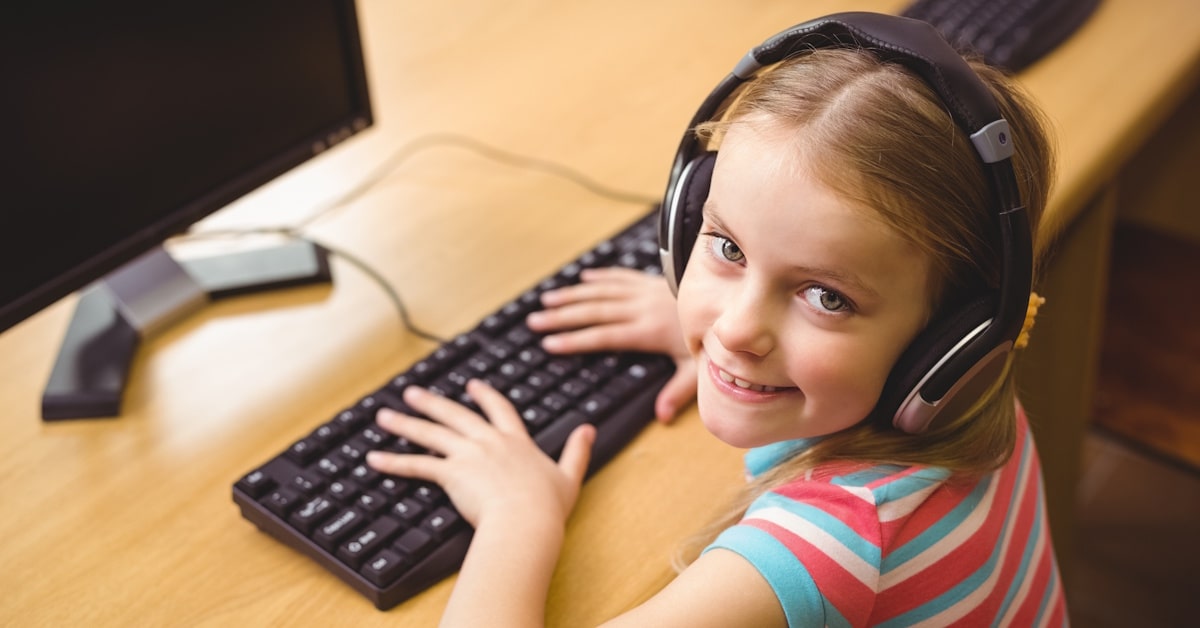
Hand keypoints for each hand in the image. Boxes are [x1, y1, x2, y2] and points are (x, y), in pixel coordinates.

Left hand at [365, 380, 594, 530]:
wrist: (527, 520)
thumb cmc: (547, 506)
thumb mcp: (569, 475)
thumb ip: (578, 450)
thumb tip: (589, 429)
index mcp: (515, 442)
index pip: (499, 410)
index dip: (486, 396)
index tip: (473, 386)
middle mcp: (488, 442)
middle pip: (455, 415)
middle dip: (432, 402)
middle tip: (412, 392)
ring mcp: (468, 455)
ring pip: (430, 433)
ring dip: (405, 423)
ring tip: (383, 416)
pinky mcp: (451, 472)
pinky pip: (416, 464)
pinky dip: (393, 461)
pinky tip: (374, 458)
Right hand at [526, 267, 696, 421]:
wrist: (729, 298)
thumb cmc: (713, 336)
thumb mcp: (698, 369)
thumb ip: (678, 392)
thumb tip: (661, 417)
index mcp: (648, 331)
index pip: (603, 336)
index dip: (575, 340)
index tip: (550, 344)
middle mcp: (641, 308)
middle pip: (594, 312)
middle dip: (561, 317)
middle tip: (535, 322)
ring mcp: (645, 291)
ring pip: (601, 292)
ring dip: (572, 295)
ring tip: (546, 299)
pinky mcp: (651, 281)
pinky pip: (620, 276)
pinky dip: (599, 277)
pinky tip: (582, 278)